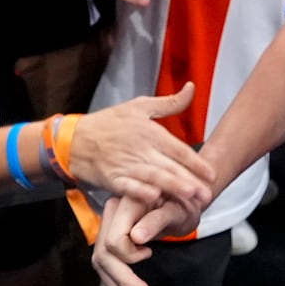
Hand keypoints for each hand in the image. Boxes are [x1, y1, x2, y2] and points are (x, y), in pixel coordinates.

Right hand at [70, 83, 215, 206]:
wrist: (73, 140)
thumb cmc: (109, 123)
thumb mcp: (139, 106)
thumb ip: (169, 102)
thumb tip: (191, 87)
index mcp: (149, 131)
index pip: (178, 149)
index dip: (195, 163)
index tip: (211, 174)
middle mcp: (140, 149)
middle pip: (169, 167)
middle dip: (190, 181)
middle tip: (207, 194)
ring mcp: (126, 165)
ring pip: (153, 178)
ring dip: (172, 188)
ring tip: (190, 198)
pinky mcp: (112, 179)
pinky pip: (129, 187)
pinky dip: (141, 192)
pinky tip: (155, 198)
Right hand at [92, 192, 201, 285]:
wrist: (183, 199)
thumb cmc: (184, 203)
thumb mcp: (178, 211)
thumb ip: (157, 220)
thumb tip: (136, 237)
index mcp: (128, 202)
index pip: (114, 239)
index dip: (129, 256)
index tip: (149, 254)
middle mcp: (113, 210)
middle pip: (104, 252)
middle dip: (121, 278)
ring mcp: (109, 223)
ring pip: (101, 259)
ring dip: (116, 283)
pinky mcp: (110, 235)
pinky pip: (105, 260)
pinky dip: (114, 279)